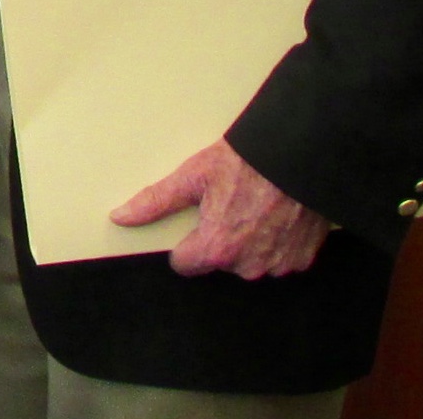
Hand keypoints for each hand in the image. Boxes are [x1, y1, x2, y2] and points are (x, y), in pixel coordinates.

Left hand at [112, 138, 332, 278]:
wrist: (298, 156)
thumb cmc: (245, 163)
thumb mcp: (193, 176)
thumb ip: (156, 201)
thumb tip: (121, 216)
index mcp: (217, 248)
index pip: (184, 264)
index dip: (184, 243)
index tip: (195, 223)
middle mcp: (248, 266)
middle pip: (218, 261)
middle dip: (219, 240)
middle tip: (229, 207)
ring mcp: (277, 265)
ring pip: (248, 262)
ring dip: (248, 243)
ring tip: (254, 209)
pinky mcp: (301, 260)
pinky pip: (278, 259)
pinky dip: (275, 243)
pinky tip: (275, 218)